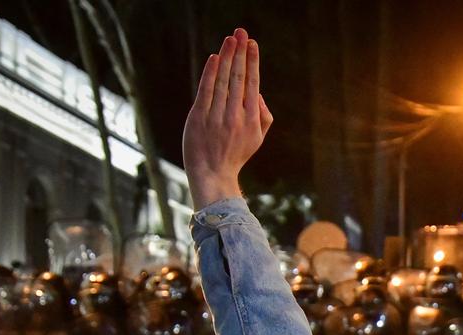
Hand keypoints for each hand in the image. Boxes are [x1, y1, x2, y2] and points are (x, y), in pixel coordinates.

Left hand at [182, 28, 274, 209]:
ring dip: (227, 57)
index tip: (253, 45)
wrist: (212, 174)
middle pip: (239, 78)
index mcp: (252, 121)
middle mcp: (235, 117)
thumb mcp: (257, 139)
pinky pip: (206, 91)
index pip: (253, 85)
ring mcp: (217, 117)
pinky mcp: (198, 118)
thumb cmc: (235, 154)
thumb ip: (264, 115)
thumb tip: (260, 93)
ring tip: (230, 39)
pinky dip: (210, 73)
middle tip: (242, 32)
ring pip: (223, 81)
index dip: (253, 63)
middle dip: (241, 53)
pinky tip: (215, 58)